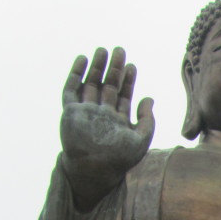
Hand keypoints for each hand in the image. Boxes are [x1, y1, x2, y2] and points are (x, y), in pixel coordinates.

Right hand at [60, 47, 154, 210]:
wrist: (95, 169)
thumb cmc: (119, 160)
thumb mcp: (141, 140)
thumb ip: (147, 120)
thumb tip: (150, 98)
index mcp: (118, 121)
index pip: (124, 95)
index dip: (129, 80)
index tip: (133, 66)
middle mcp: (102, 114)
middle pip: (108, 86)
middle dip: (114, 69)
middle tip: (119, 50)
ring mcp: (86, 112)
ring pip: (91, 84)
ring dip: (96, 67)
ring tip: (102, 50)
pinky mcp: (71, 112)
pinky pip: (71, 89)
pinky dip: (76, 74)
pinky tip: (82, 59)